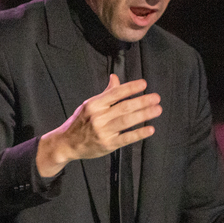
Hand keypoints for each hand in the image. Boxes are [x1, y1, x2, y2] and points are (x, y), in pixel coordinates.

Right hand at [36, 74, 161, 176]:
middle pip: (124, 107)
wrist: (66, 144)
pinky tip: (150, 129)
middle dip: (142, 101)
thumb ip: (106, 93)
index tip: (144, 84)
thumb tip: (115, 78)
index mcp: (94, 104)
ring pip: (127, 121)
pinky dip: (139, 133)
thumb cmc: (79, 122)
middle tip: (156, 97)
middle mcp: (98, 117)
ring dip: (144, 114)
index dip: (131, 88)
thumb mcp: (89, 105)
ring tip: (157, 110)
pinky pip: (126, 138)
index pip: (115, 93)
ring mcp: (103, 131)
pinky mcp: (107, 144)